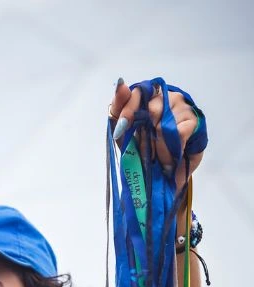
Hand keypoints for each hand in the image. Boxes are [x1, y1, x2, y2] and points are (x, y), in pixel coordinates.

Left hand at [110, 78, 204, 192]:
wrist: (161, 175)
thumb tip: (121, 84)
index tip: (121, 126)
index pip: (137, 93)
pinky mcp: (194, 121)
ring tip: (155, 157)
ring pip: (162, 124)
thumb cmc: (141, 150)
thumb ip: (119, 108)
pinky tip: (168, 158)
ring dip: (155, 146)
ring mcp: (182, 107)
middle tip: (142, 151)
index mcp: (147, 98)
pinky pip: (177, 133)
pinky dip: (168, 149)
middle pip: (150, 110)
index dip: (128, 108)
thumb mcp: (123, 132)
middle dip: (141, 136)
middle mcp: (166, 97)